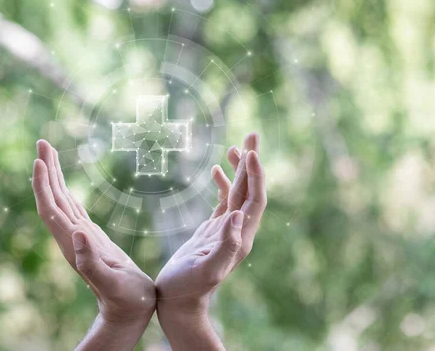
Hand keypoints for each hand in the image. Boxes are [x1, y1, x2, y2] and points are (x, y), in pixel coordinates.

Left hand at [32, 140, 154, 349]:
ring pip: (60, 201)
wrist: (130, 310)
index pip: (51, 210)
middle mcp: (71, 238)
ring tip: (49, 152)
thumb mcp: (112, 282)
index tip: (40, 161)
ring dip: (53, 176)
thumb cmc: (126, 299)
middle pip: (52, 199)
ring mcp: (79, 237)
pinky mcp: (90, 237)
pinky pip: (73, 208)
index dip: (43, 186)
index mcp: (73, 245)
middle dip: (45, 170)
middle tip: (42, 141)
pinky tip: (64, 183)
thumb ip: (92, 262)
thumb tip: (77, 234)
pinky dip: (65, 190)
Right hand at [155, 133, 266, 349]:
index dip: (255, 175)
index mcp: (241, 236)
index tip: (251, 151)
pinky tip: (216, 169)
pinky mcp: (213, 230)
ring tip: (237, 144)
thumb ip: (225, 244)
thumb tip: (237, 215)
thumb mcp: (207, 268)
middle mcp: (238, 230)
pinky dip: (222, 182)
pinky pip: (223, 200)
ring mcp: (226, 229)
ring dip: (240, 168)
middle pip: (251, 189)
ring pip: (238, 192)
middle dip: (252, 161)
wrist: (179, 301)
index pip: (254, 199)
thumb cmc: (188, 287)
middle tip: (253, 133)